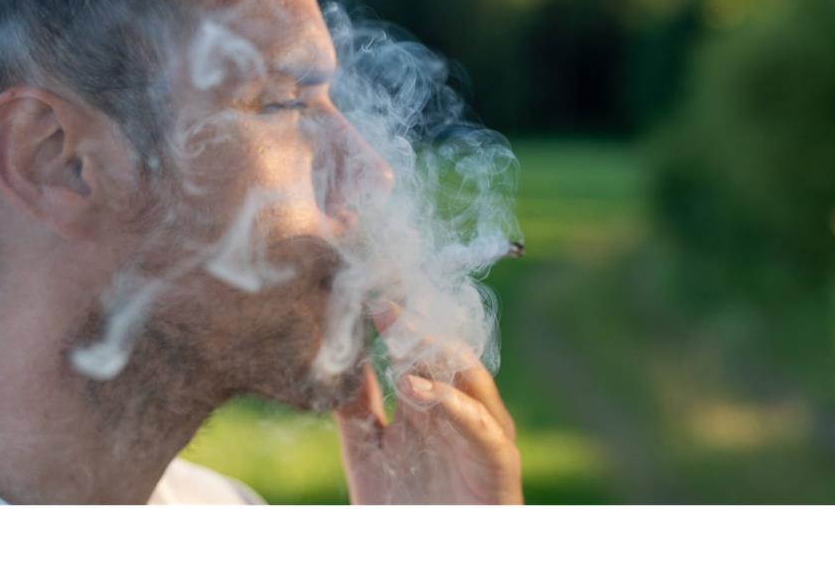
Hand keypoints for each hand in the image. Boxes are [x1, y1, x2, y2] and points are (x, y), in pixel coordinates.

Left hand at [333, 303, 522, 503]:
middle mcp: (458, 412)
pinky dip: (451, 402)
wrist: (429, 559)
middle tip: (383, 298)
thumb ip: (356, 407)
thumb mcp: (366, 452)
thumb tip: (335, 358)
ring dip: (437, 351)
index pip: (416, 351)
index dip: (395, 324)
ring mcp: (482, 434)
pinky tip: (414, 387)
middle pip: (444, 355)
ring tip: (400, 328)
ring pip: (470, 378)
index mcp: (429, 405)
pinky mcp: (498, 462)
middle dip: (416, 325)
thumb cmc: (402, 511)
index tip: (365, 296)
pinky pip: (481, 425)